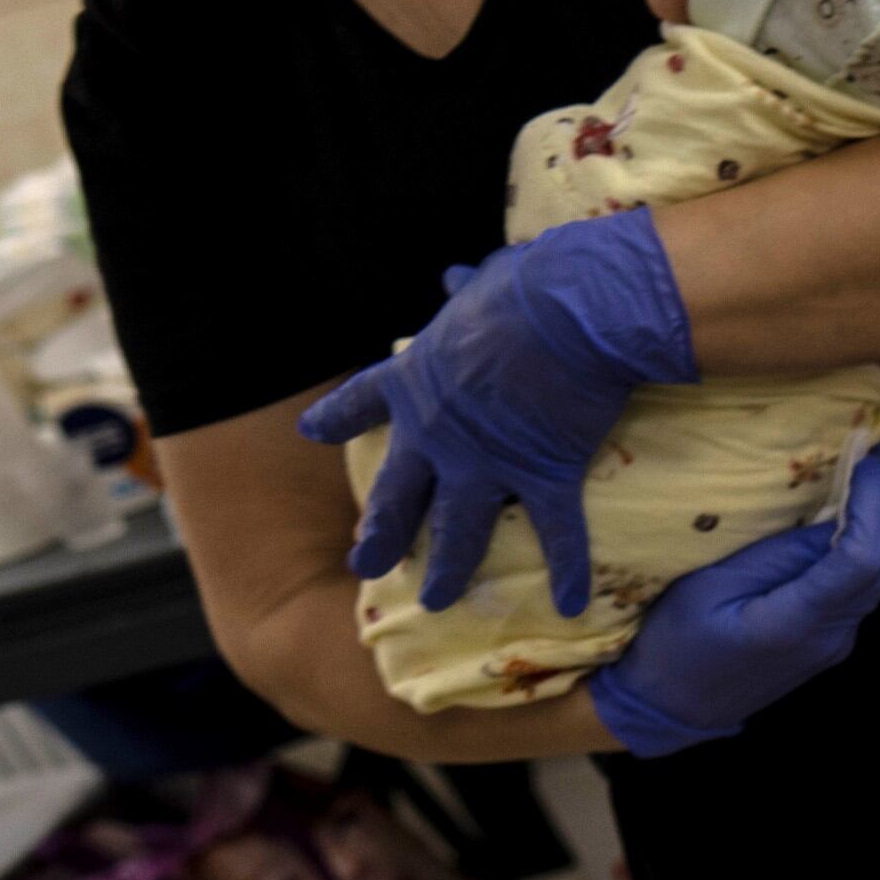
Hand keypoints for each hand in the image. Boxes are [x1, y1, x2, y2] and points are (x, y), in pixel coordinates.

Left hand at [303, 209, 697, 614]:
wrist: (569, 311)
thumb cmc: (524, 290)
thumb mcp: (483, 282)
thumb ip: (466, 289)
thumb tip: (455, 276)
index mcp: (415, 380)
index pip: (362, 402)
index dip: (335, 418)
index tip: (311, 431)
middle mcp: (438, 434)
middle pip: (397, 495)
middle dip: (379, 535)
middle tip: (364, 565)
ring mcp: (486, 462)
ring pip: (457, 530)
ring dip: (447, 571)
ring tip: (437, 600)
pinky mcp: (542, 475)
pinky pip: (555, 533)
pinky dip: (565, 569)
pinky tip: (568, 603)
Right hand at [590, 444, 879, 756]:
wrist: (669, 708)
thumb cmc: (674, 644)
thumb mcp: (708, 587)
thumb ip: (775, 554)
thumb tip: (832, 513)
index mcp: (799, 624)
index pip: (863, 559)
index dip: (873, 500)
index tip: (866, 455)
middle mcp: (833, 635)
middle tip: (877, 450)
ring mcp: (837, 640)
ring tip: (867, 469)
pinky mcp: (830, 637)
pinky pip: (864, 584)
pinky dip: (868, 540)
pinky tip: (848, 510)